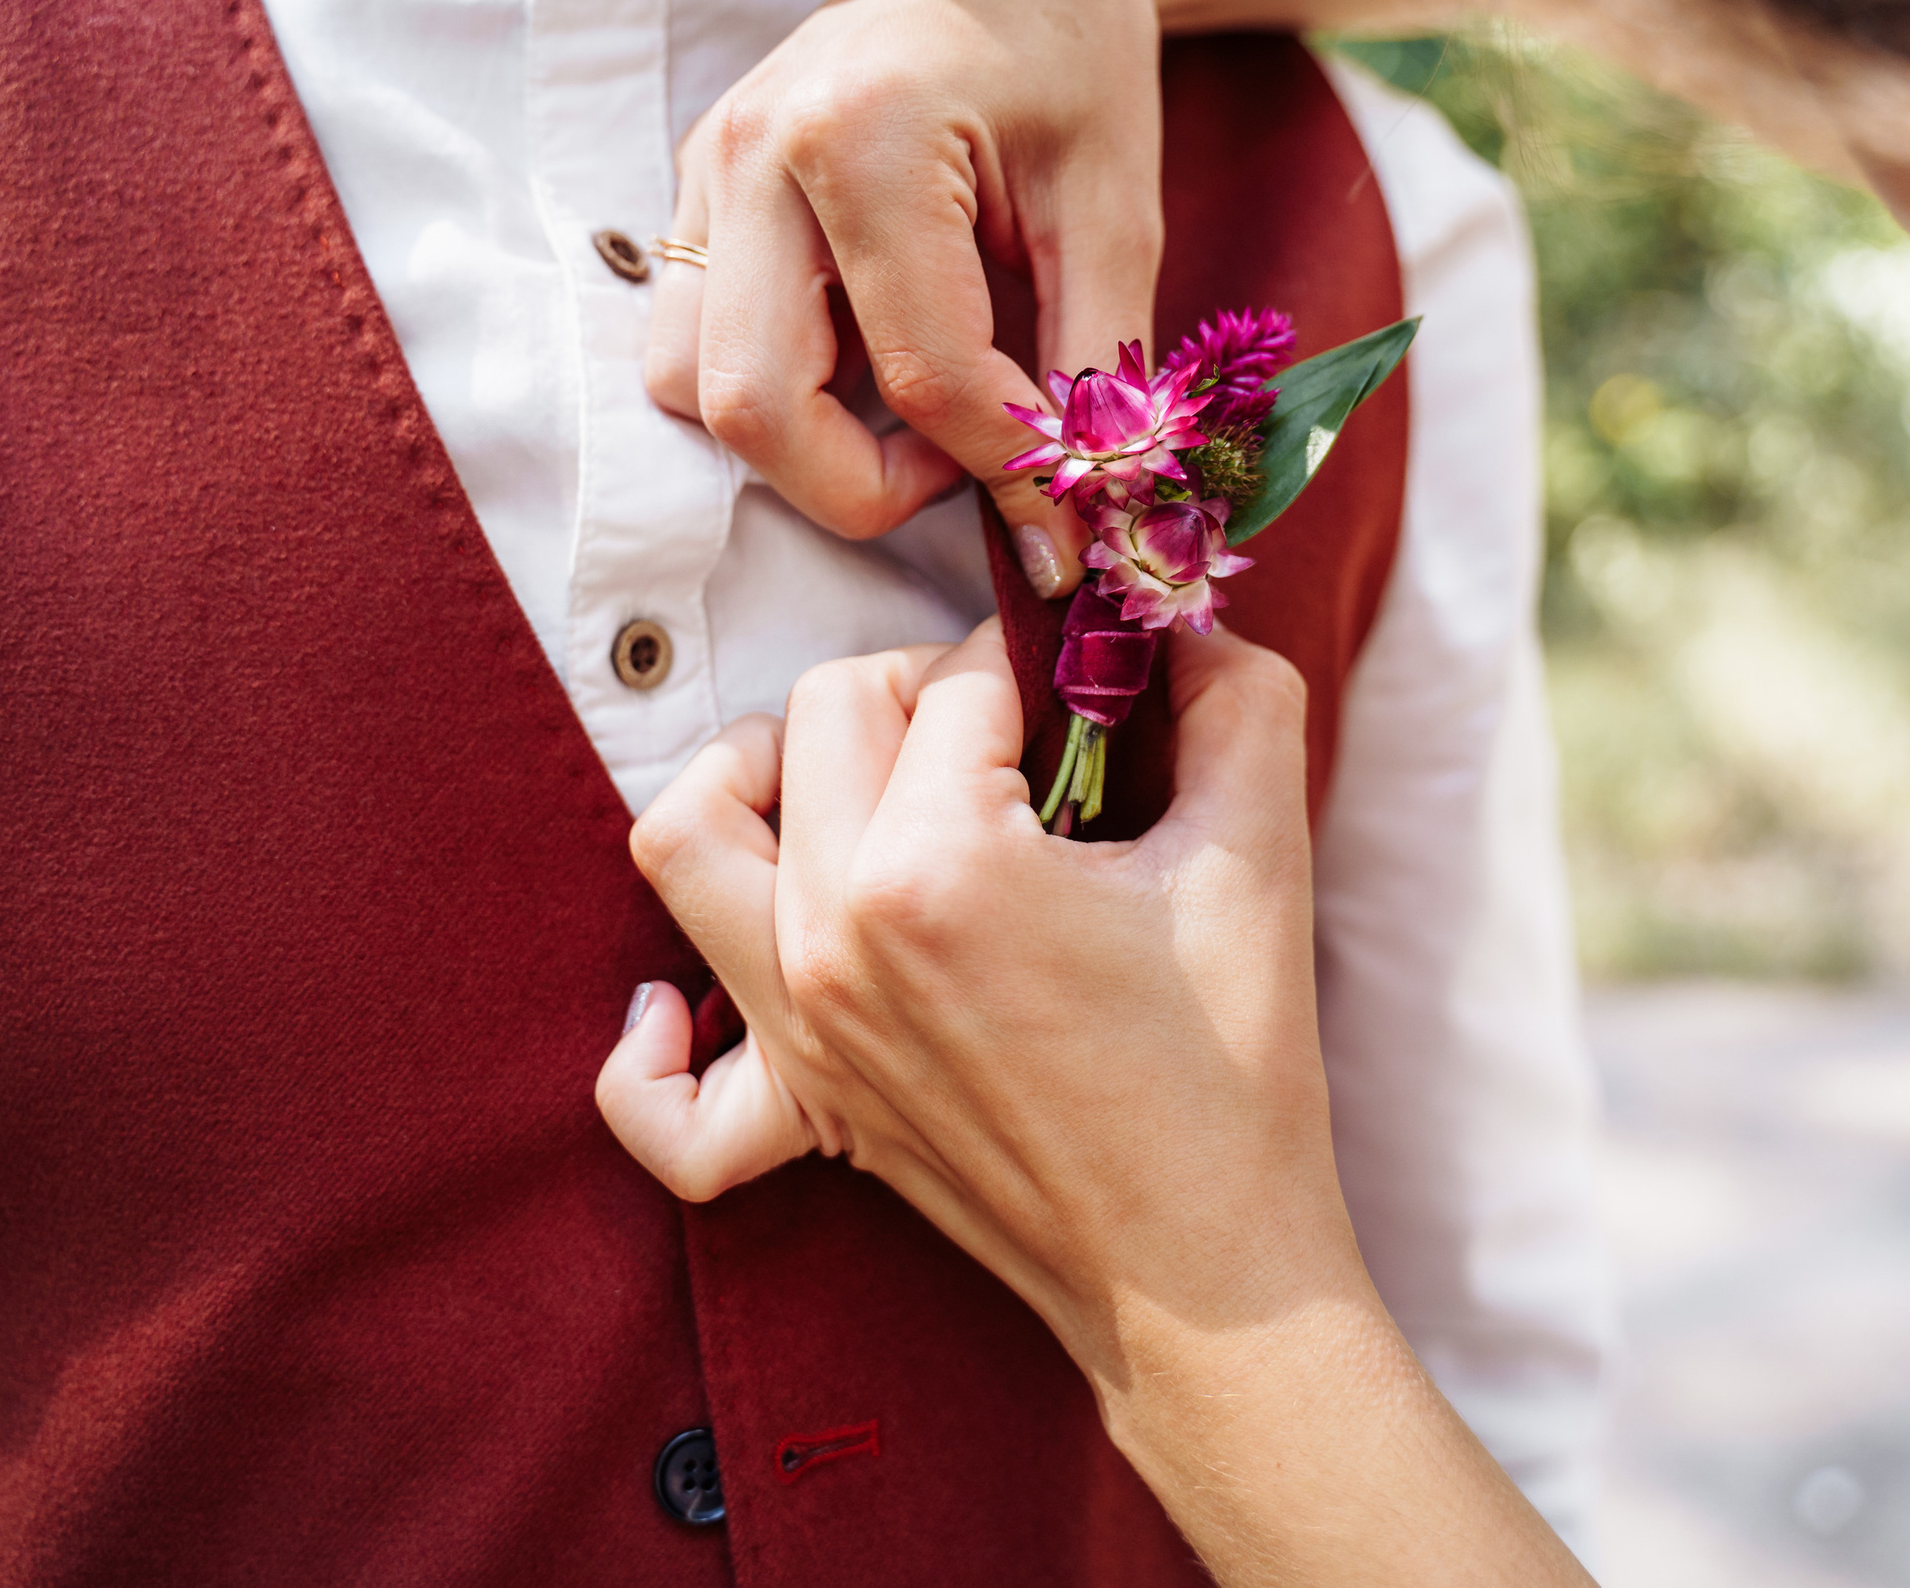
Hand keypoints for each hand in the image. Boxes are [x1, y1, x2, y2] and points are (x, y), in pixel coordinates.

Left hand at [598, 618, 1334, 1355]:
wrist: (1210, 1278)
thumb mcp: (1260, 858)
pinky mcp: (808, 1113)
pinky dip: (649, 1047)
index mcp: (939, 866)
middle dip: (918, 687)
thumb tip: (1185, 630)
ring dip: (750, 777)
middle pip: (819, 715)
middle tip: (1012, 729)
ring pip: (686, 842)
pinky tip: (695, 1001)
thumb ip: (1237, 702)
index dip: (1039, 663)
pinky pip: (661, 1103)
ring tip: (845, 780)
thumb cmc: (1234, 1078)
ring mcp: (806, 1029)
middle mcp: (838, 937)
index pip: (954, 682)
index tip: (1095, 694)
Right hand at [642, 0, 1176, 594]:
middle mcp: (754, 153)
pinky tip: (862, 370)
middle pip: (753, 406)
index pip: (919, 374)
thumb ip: (1097, 374)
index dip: (1003, 468)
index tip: (1067, 512)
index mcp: (864, 136)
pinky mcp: (700, 194)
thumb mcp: (1113, 212)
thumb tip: (1079, 525)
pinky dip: (772, 392)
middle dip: (863, 489)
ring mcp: (708, 172)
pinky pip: (692, 342)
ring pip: (692, 388)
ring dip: (797, 447)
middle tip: (963, 473)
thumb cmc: (1072, 55)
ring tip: (913, 419)